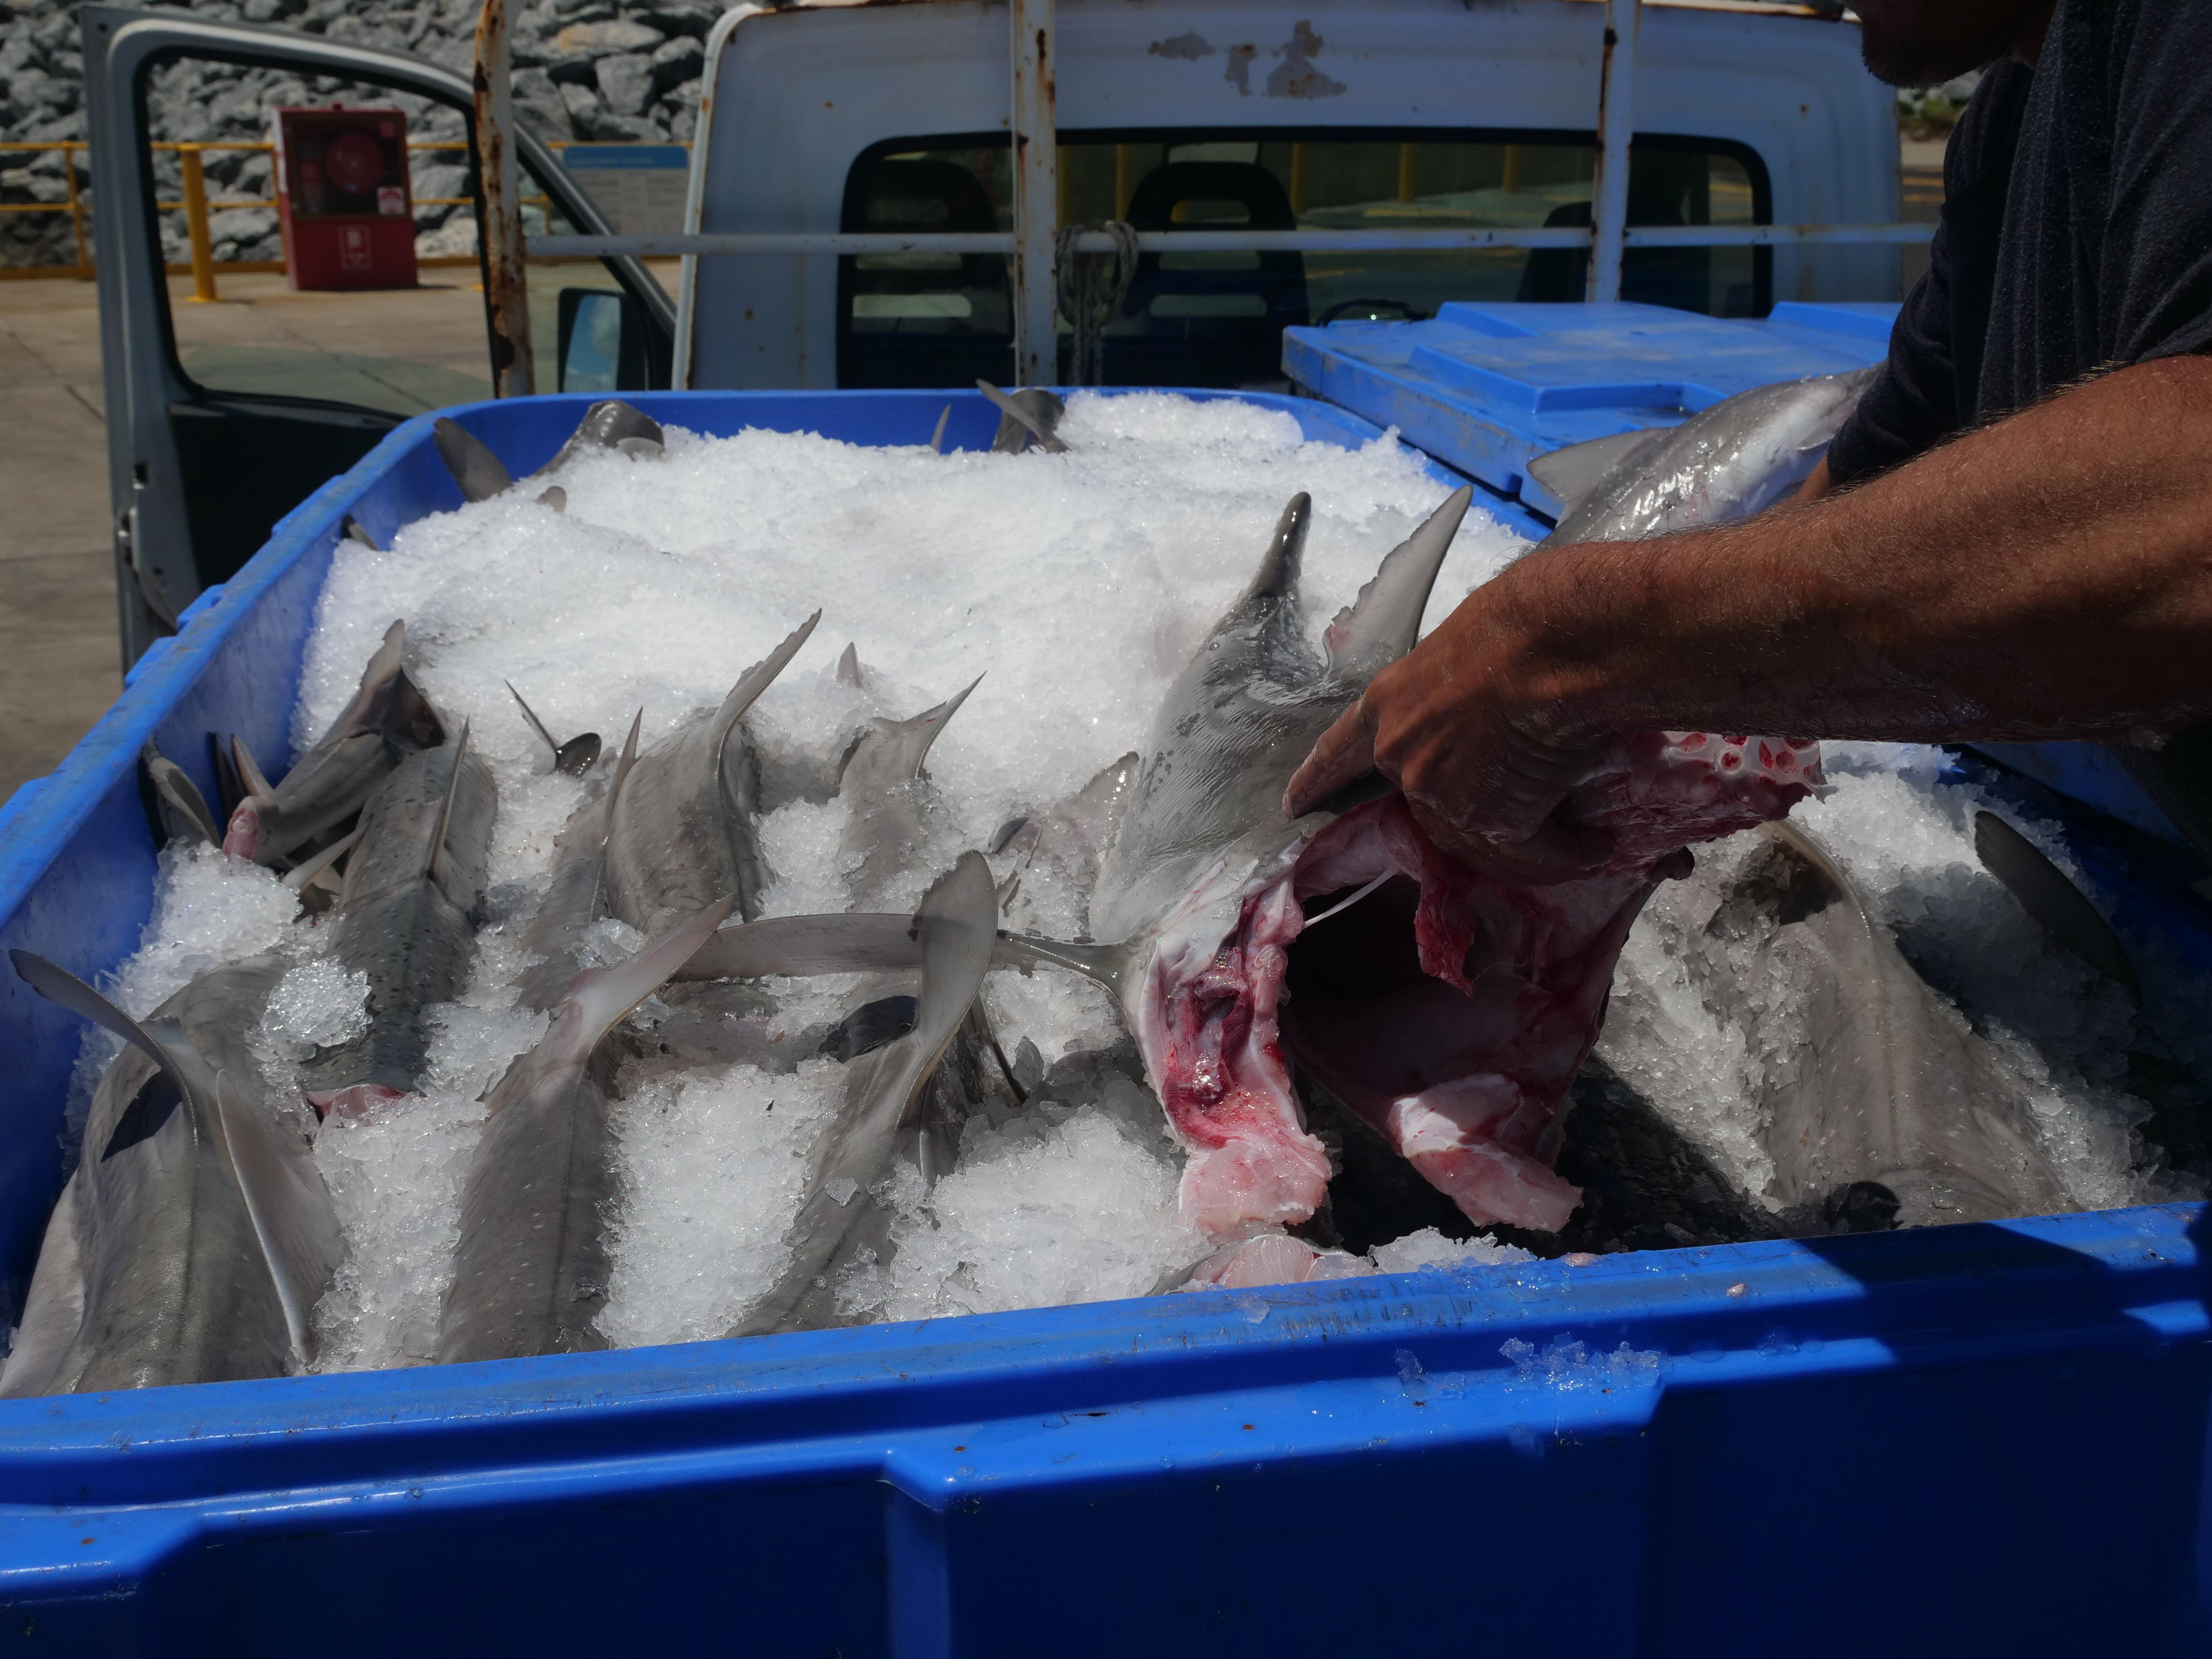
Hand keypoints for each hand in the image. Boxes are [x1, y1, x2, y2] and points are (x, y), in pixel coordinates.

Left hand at [1285, 580, 1614, 883]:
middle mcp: (1401, 755)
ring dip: (1532, 835)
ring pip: (1481, 836)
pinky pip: (1529, 851)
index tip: (1291, 805)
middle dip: (1479, 805)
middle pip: (1430, 802)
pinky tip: (1595, 841)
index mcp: (1388, 703)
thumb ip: (1457, 688)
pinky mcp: (1490, 821)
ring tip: (1581, 828)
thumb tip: (1495, 704)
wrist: (1557, 643)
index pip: (1337, 750)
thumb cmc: (1524, 621)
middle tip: (1530, 796)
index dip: (1317, 780)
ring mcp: (1441, 793)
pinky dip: (1567, 850)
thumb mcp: (1467, 647)